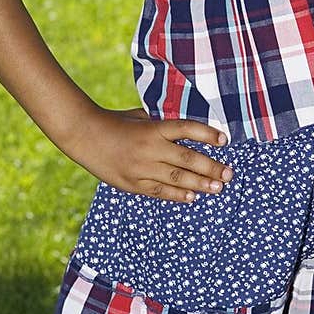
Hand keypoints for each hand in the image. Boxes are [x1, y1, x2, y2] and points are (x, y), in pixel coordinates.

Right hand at [75, 106, 232, 202]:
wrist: (84, 136)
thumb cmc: (116, 122)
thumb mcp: (140, 116)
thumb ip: (162, 124)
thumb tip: (187, 131)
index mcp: (153, 128)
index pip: (186, 129)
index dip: (207, 134)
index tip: (224, 140)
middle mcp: (150, 148)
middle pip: (187, 159)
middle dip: (211, 167)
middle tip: (229, 174)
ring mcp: (141, 168)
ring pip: (177, 178)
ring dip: (200, 184)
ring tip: (218, 187)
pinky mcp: (132, 183)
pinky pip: (159, 191)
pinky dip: (177, 195)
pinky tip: (193, 196)